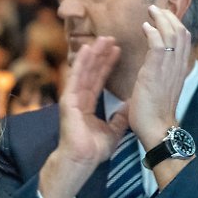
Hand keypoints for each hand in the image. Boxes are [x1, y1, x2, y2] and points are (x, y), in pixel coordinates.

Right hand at [38, 36, 127, 197]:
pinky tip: (86, 50)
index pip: (99, 80)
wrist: (82, 160)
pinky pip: (75, 78)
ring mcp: (72, 98)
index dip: (108, 65)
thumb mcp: (114, 131)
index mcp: (88, 105)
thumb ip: (120, 118)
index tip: (117, 51)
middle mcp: (79, 98)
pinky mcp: (68, 100)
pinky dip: (80, 63)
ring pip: (84, 71)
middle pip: (91, 71)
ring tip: (102, 39)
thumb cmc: (94, 150)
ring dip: (92, 54)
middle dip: (101, 55)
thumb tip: (129, 107)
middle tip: (110, 38)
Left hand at [129, 5, 192, 149]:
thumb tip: (153, 69)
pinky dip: (154, 33)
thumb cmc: (155, 114)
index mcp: (179, 70)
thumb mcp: (161, 89)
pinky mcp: (156, 72)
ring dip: (161, 20)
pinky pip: (159, 45)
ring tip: (151, 11)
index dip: (175, 24)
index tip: (164, 16)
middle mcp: (177, 66)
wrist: (156, 129)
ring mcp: (168, 68)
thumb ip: (161, 75)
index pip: (184, 40)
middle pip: (181, 32)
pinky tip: (145, 27)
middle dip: (169, 16)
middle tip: (156, 8)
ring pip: (172, 35)